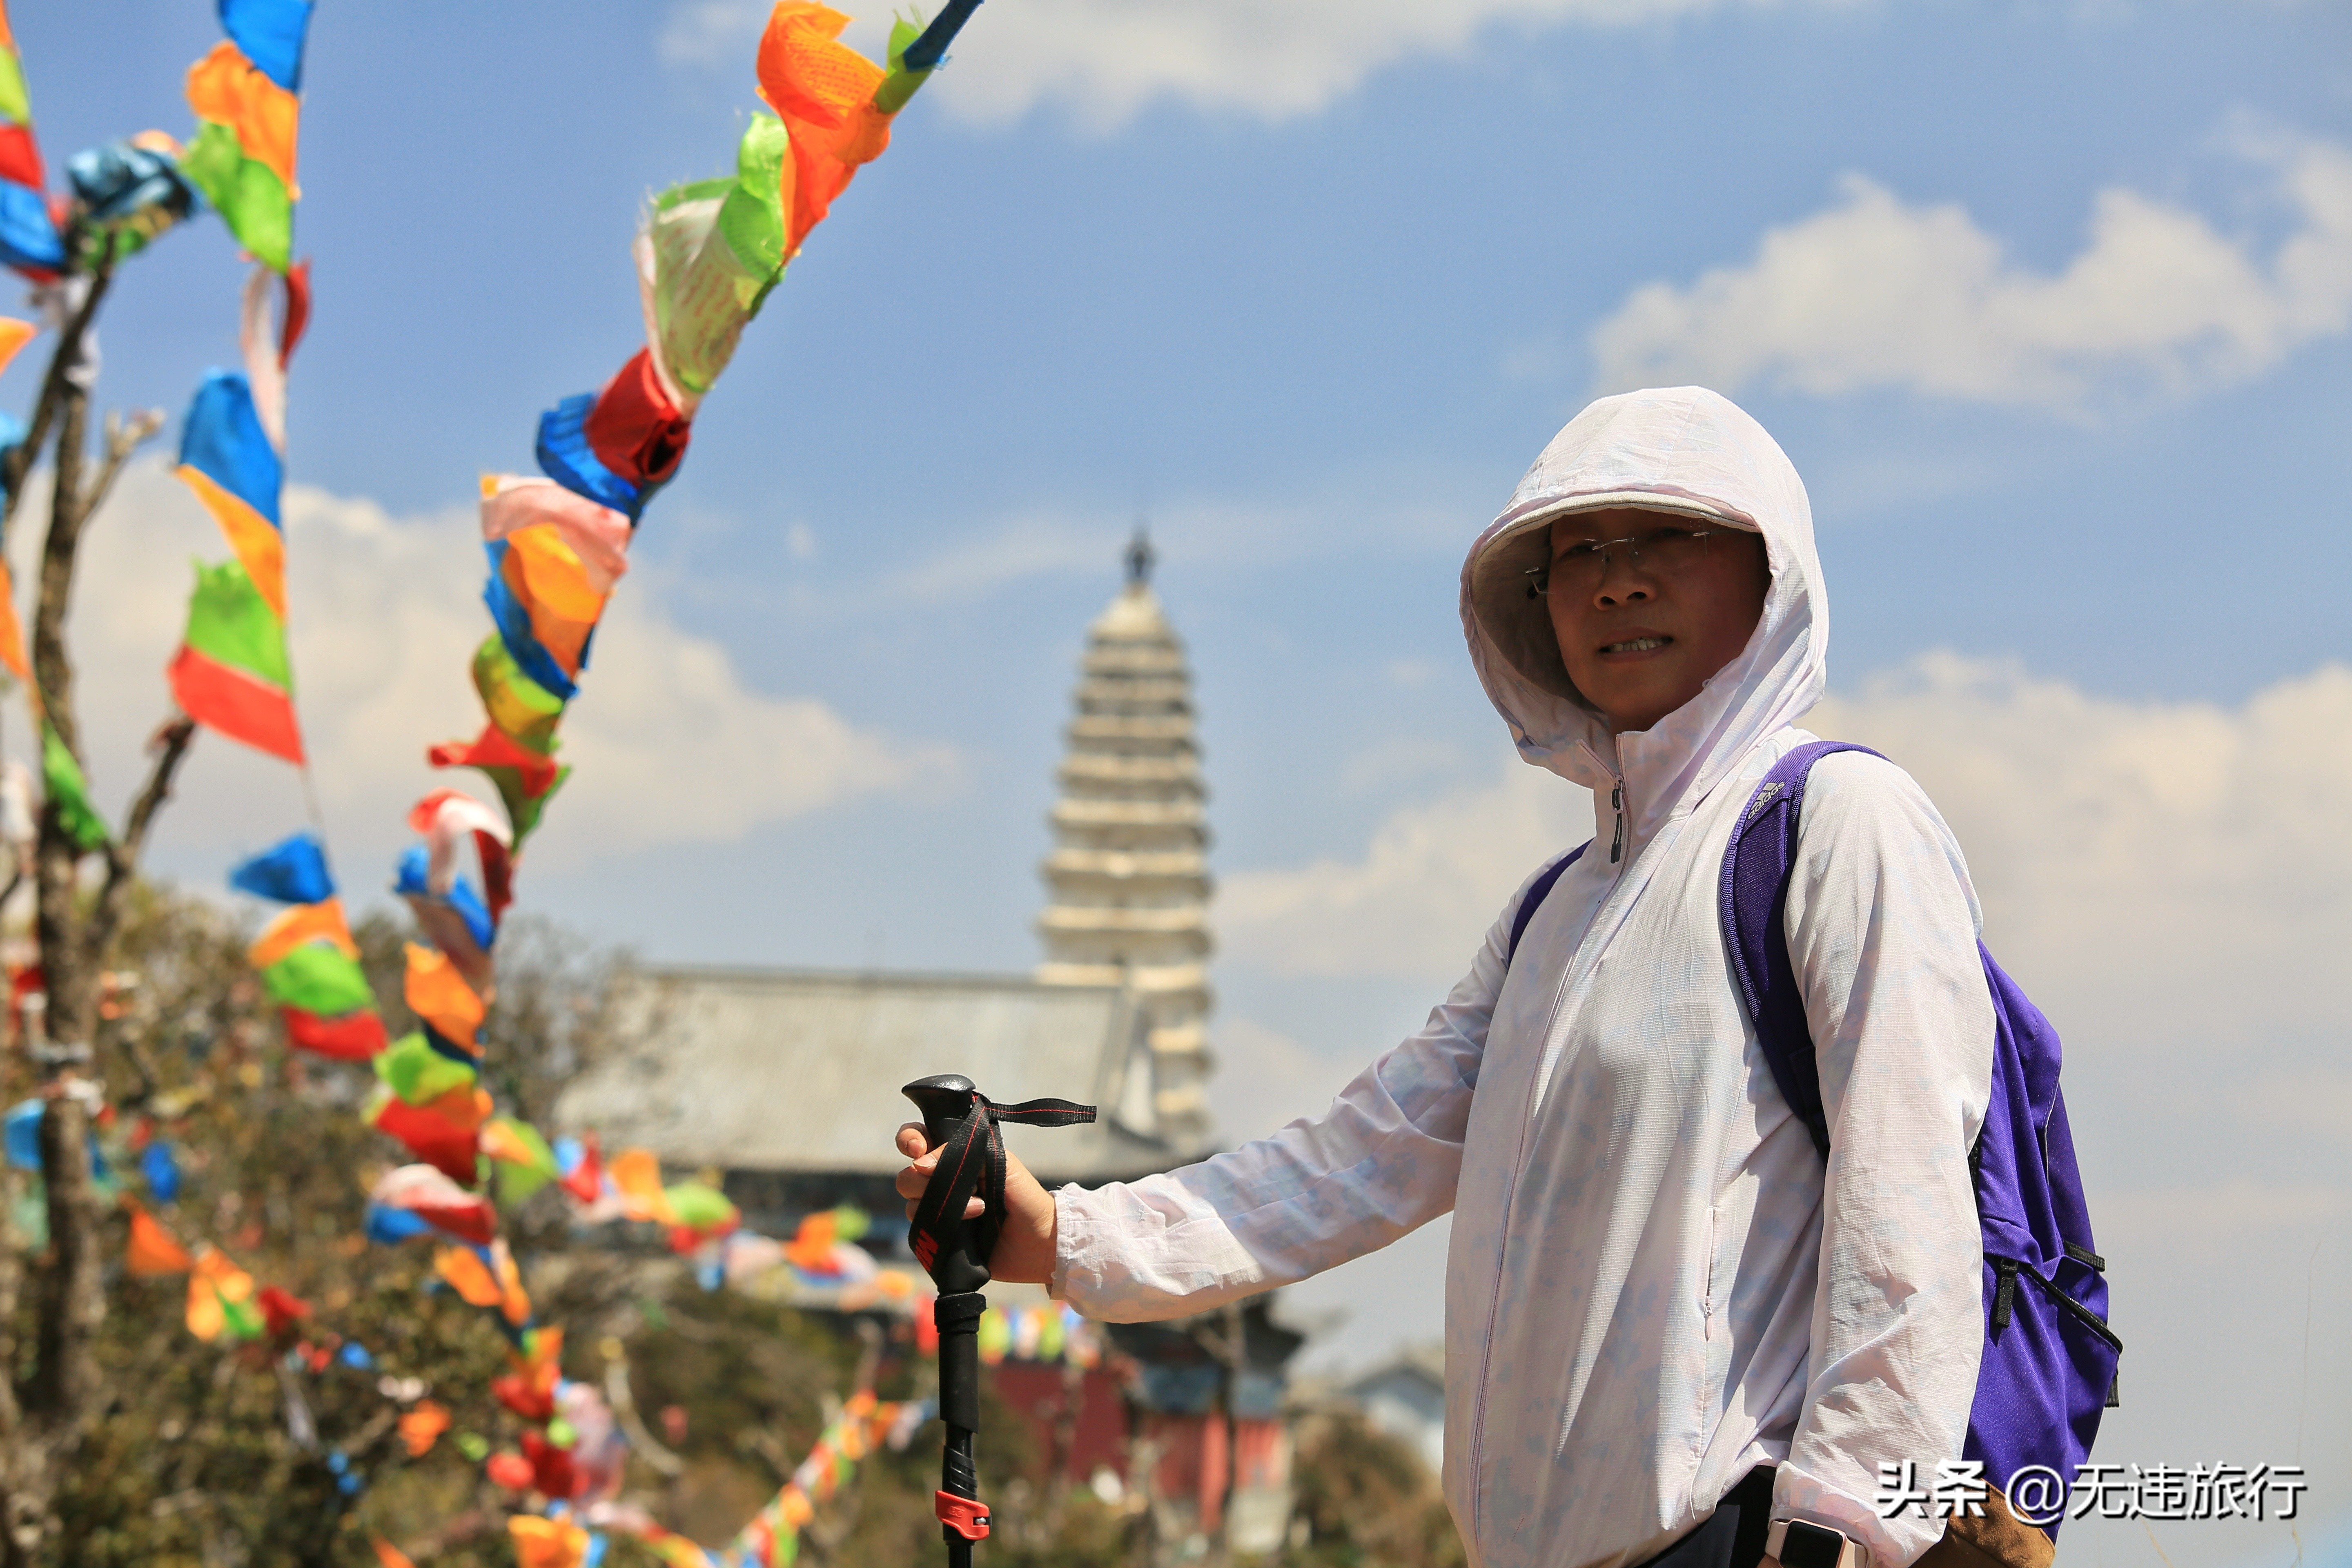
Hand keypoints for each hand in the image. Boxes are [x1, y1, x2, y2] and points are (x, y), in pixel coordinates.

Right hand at [894, 1122, 1059, 1284]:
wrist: (1040, 1242)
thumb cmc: (1025, 1197)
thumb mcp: (1000, 1163)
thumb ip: (961, 1154)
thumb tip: (920, 1163)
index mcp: (957, 1156)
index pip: (919, 1138)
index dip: (909, 1139)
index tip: (917, 1149)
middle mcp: (944, 1182)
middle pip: (908, 1174)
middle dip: (922, 1179)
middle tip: (955, 1184)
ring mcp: (941, 1211)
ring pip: (911, 1203)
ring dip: (943, 1206)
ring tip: (979, 1210)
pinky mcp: (941, 1237)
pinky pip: (920, 1231)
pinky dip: (938, 1227)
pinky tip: (967, 1229)